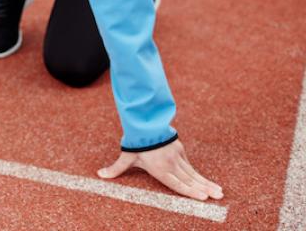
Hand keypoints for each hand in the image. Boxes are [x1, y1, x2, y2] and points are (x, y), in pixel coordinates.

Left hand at [97, 139, 222, 200]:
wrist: (144, 121)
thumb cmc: (136, 142)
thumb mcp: (126, 156)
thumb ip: (116, 168)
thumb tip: (100, 175)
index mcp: (159, 168)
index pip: (177, 183)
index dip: (190, 191)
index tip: (203, 198)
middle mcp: (171, 163)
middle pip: (190, 179)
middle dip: (204, 189)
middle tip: (218, 197)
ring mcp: (177, 156)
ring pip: (193, 173)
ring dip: (206, 182)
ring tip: (219, 192)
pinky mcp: (180, 149)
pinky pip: (190, 165)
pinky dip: (199, 174)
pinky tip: (208, 182)